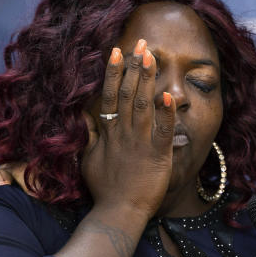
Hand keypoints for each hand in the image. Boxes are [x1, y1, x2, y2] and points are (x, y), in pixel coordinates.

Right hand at [81, 41, 176, 218]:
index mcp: (108, 133)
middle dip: (134, 67)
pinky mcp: (157, 155)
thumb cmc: (105, 190)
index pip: (108, 96)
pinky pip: (164, 131)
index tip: (116, 50)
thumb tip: (86, 119)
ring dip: (147, 80)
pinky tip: (170, 96)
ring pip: (142, 105)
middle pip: (126, 93)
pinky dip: (167, 114)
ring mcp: (140, 142)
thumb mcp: (88, 159)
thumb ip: (89, 137)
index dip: (112, 72)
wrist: (118, 213)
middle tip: (141, 43)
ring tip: (151, 57)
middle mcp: (123, 133)